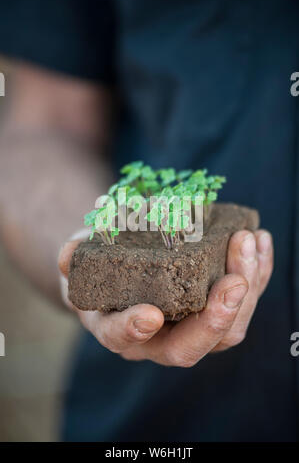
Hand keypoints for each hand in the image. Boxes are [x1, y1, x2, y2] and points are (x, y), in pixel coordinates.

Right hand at [58, 229, 272, 366]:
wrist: (126, 268)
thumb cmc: (102, 265)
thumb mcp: (82, 259)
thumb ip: (73, 258)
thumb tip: (68, 256)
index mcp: (118, 328)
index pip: (124, 339)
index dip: (135, 329)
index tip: (149, 314)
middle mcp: (157, 338)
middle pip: (192, 345)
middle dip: (217, 316)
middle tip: (234, 279)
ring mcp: (190, 327)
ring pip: (228, 329)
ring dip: (247, 288)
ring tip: (249, 243)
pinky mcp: (213, 309)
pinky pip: (240, 302)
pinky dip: (256, 273)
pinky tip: (259, 241)